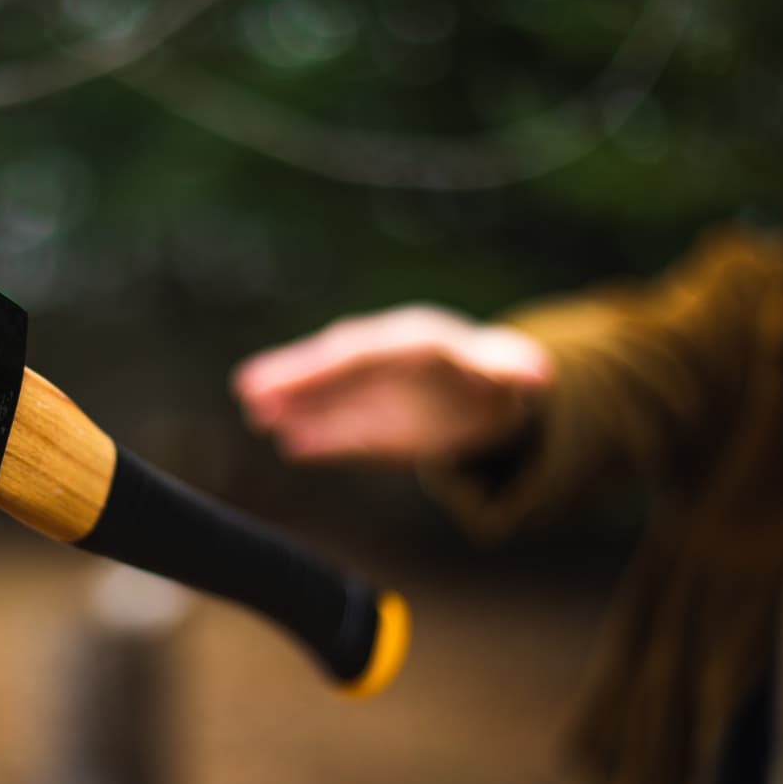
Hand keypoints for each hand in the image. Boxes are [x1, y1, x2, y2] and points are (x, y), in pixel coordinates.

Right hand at [231, 305, 552, 463]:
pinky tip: (287, 441)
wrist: (495, 397)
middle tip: (249, 388)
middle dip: (296, 376)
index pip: (367, 351)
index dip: (331, 364)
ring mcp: (374, 388)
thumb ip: (514, 374)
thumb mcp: (514, 375)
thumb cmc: (499, 380)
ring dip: (291, 401)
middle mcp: (387, 359)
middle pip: (336, 365)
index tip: (304, 370)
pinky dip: (315, 434)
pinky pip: (338, 427)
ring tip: (254, 410)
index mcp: (417, 342)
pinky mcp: (371, 421)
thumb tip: (533, 374)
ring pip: (328, 393)